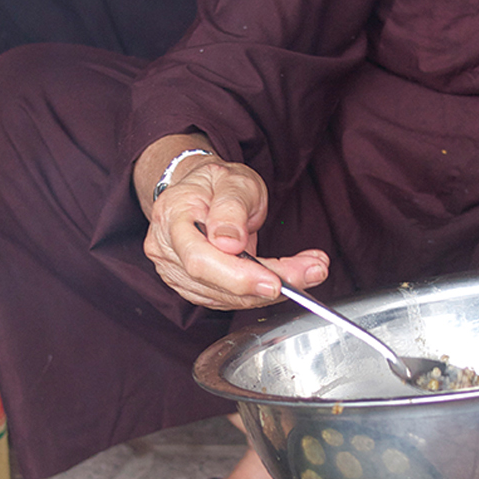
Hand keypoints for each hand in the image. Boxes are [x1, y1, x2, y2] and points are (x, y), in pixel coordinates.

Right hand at [142, 157, 329, 310]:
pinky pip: (229, 299)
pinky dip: (261, 293)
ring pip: (225, 297)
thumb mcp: (232, 179)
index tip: (275, 281)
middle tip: (311, 272)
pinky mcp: (194, 287)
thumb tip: (229, 242)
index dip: (237, 276)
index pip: (200, 258)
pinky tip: (287, 278)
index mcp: (172, 216)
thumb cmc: (217, 183)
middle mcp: (167, 249)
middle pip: (213, 283)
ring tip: (309, 270)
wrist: (203, 192)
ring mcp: (176, 272)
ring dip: (271, 291)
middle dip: (265, 285)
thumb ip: (231, 207)